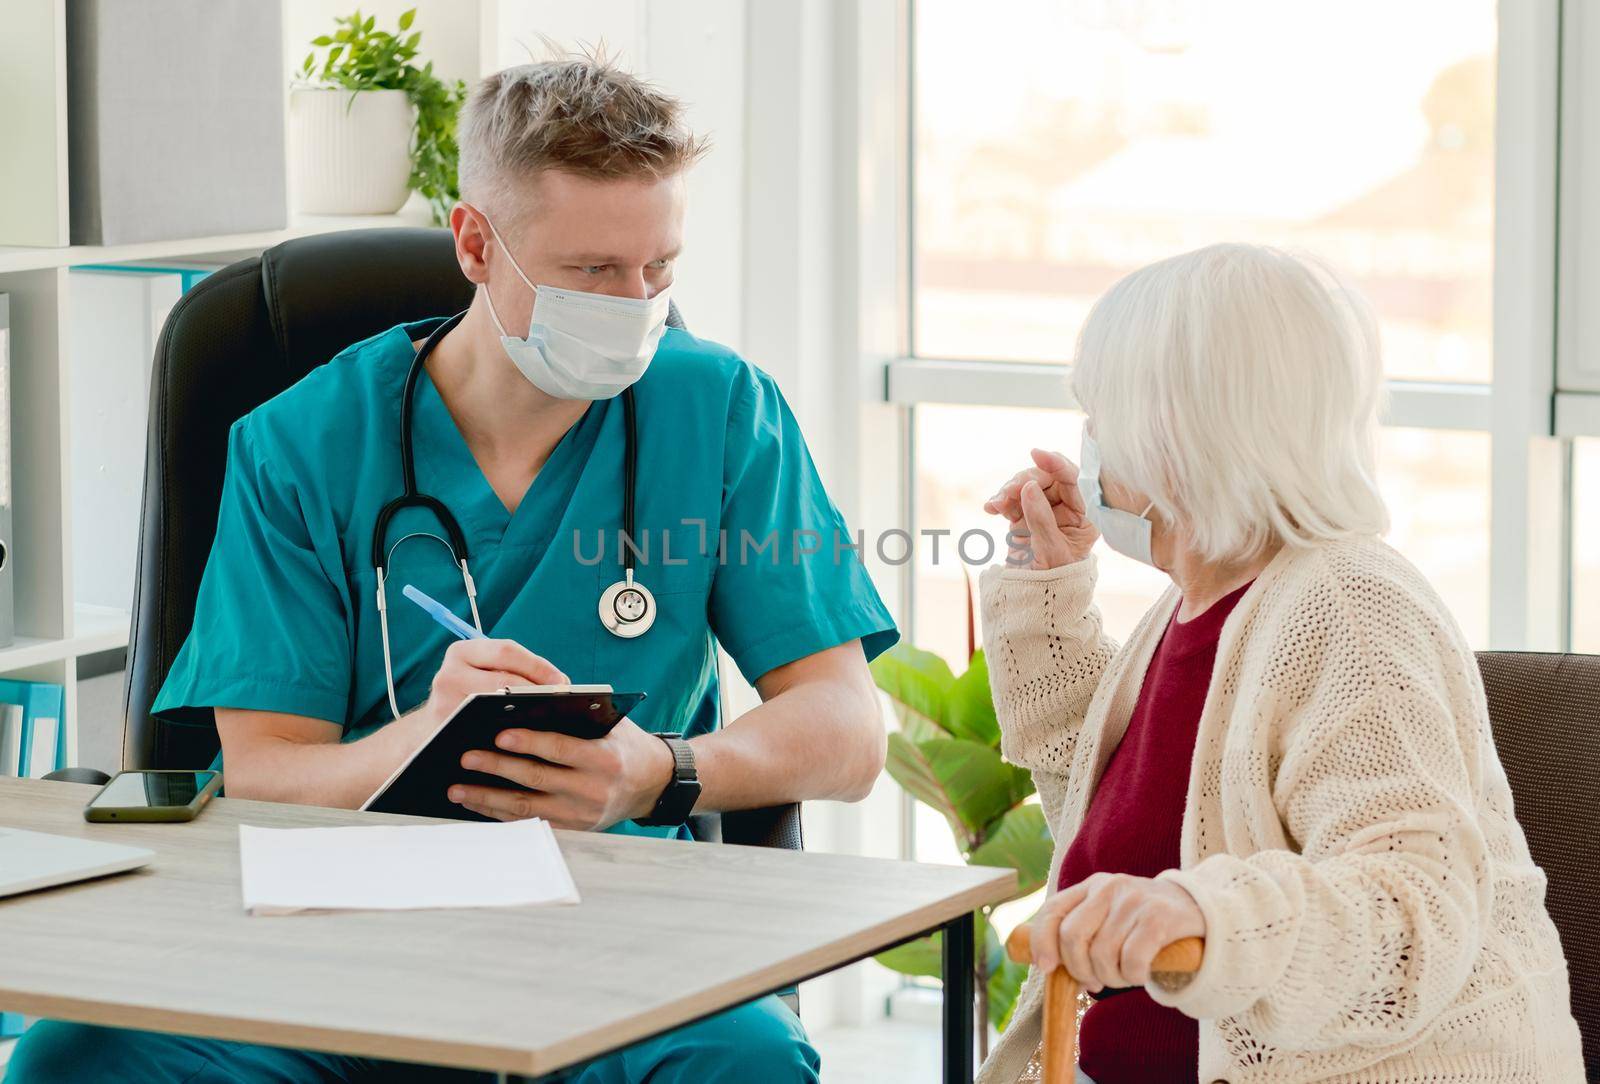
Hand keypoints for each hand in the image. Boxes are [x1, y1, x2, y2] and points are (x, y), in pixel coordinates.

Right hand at [424, 639, 568, 726]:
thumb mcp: (482, 675)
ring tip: (551, 716)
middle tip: (562, 701)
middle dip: (537, 689)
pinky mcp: (444, 729)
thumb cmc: (470, 698)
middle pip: (502, 678)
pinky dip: (509, 730)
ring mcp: (442, 702)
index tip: (562, 681)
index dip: (538, 666)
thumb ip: (513, 671)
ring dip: (526, 711)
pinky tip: (529, 735)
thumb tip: (560, 683)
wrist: (431, 730)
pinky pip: (484, 729)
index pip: (507, 651)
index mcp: (462, 651)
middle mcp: (449, 673)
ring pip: (494, 704)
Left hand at [447, 718, 674, 830]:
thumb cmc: (623, 746)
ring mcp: (581, 815)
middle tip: (465, 757)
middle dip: (497, 768)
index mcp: (603, 759)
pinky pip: (528, 825)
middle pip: (536, 780)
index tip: (498, 734)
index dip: (529, 743)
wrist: (649, 784)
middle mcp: (592, 791)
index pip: (560, 749)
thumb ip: (576, 719)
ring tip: (458, 787)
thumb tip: (522, 709)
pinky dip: (499, 815)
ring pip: (526, 808)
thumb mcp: (610, 726)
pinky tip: (477, 803)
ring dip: (488, 798)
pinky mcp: (572, 830)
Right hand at [982, 448, 1098, 569]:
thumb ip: (1041, 518)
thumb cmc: (1053, 580)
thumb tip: (1029, 486)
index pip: (1074, 480)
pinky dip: (1000, 500)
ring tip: (996, 504)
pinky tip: (991, 508)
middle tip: (1007, 493)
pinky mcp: (1025, 515)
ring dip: (1008, 490)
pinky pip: (1012, 499)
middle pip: (1047, 478)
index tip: (1036, 454)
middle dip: (1024, 480)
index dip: (1056, 464)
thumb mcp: (1050, 550)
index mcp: (1085, 515)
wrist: (1035, 600)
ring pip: (1027, 485)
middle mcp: (1067, 508)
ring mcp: (1045, 510)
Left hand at [1031, 873, 1205, 992]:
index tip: (1046, 968)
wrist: (1201, 910)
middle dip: (1081, 970)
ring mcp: (1134, 899)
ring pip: (1102, 954)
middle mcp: (1109, 887)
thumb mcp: (1111, 920)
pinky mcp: (1159, 916)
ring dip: (1112, 978)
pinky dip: (1133, 975)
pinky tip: (1141, 974)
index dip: (1042, 942)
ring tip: (1125, 976)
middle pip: (1073, 937)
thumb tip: (1052, 968)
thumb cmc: (1147, 925)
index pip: (1053, 911)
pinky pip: (1132, 960)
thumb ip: (1084, 935)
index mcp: (1091, 886)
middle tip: (1096, 982)